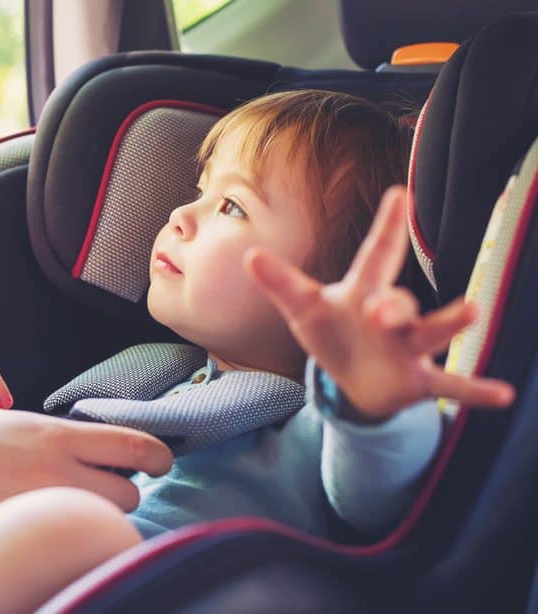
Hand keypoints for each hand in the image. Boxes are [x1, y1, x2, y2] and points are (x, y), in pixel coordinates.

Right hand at [0, 410, 172, 543]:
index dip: (160, 457)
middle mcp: (57, 474)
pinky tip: (43, 533)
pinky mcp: (20, 541)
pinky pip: (64, 549)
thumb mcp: (20, 427)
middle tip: (104, 487)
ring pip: (103, 523)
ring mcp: (39, 512)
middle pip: (130, 493)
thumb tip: (106, 460)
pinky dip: (62, 543)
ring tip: (73, 510)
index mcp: (57, 437)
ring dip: (97, 518)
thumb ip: (65, 444)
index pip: (139, 447)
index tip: (160, 462)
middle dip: (123, 491)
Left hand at [245, 185, 514, 420]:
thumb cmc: (333, 333)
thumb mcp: (303, 310)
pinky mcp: (417, 381)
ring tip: (472, 312)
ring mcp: (408, 348)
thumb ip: (282, 285)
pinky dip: (475, 391)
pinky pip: (450, 386)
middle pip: (398, 303)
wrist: (354, 380)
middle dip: (396, 304)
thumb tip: (250, 257)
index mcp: (362, 293)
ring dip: (449, 324)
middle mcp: (390, 317)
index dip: (386, 227)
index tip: (400, 194)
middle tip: (386, 309)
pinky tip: (503, 395)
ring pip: (429, 334)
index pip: (375, 255)